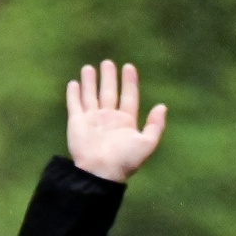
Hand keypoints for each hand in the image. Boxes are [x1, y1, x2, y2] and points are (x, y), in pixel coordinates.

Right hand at [64, 61, 166, 183]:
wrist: (100, 172)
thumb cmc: (125, 160)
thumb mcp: (147, 143)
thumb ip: (156, 125)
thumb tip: (162, 106)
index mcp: (125, 122)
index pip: (128, 97)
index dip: (129, 82)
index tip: (129, 67)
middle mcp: (109, 119)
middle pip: (109, 93)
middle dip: (109, 78)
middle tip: (107, 63)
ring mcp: (92, 120)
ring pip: (91, 96)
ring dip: (90, 82)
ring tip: (88, 68)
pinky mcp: (77, 123)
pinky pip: (75, 105)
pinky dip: (74, 94)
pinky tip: (74, 83)